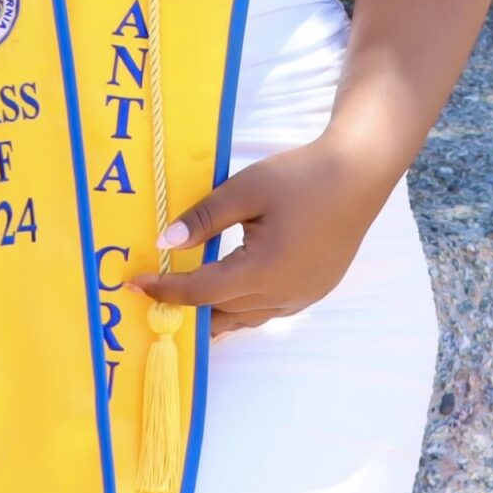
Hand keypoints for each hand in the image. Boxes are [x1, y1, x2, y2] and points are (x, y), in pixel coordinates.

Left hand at [126, 136, 389, 336]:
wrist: (358, 175)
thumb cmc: (300, 176)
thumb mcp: (245, 189)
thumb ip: (204, 218)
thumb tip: (164, 243)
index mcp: (263, 271)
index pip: (201, 292)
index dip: (166, 290)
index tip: (135, 283)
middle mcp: (282, 295)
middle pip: (221, 311)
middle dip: (184, 306)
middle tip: (152, 293)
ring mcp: (301, 298)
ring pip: (245, 317)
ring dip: (212, 311)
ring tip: (182, 301)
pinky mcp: (313, 291)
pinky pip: (267, 311)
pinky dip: (239, 306)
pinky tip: (226, 292)